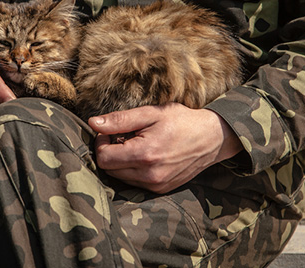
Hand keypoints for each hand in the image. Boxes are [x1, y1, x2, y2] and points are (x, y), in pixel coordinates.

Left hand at [90, 103, 242, 192]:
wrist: (212, 138)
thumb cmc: (181, 121)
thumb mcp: (150, 114)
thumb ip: (120, 120)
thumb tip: (93, 123)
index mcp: (144, 155)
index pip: (103, 158)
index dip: (101, 142)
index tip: (111, 132)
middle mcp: (149, 176)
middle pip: (109, 170)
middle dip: (111, 152)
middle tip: (124, 137)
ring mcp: (156, 186)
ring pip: (120, 178)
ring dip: (121, 161)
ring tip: (136, 145)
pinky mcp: (161, 189)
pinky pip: (135, 183)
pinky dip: (134, 170)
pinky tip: (146, 156)